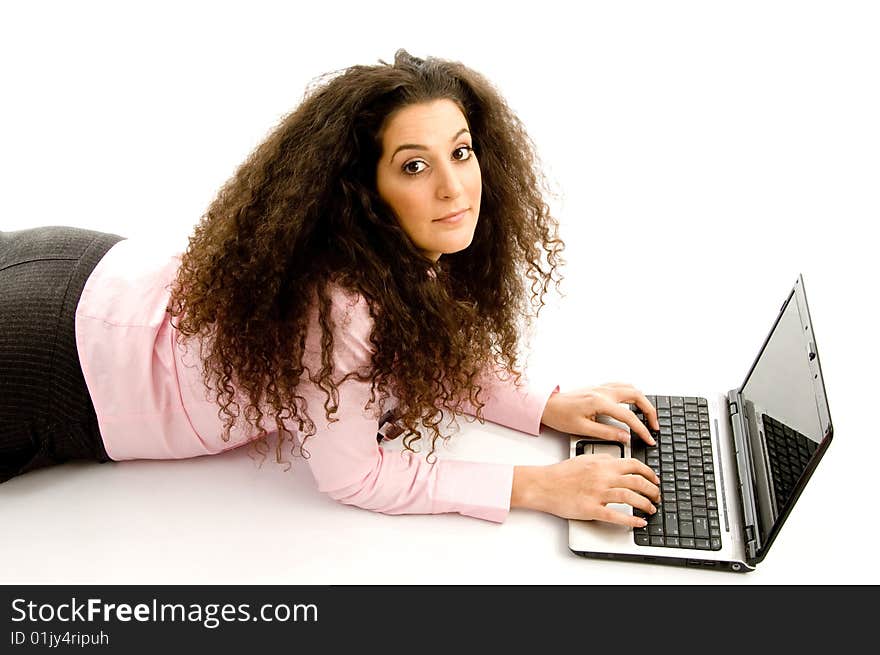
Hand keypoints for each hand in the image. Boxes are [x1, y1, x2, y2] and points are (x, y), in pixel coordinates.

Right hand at [511, 455, 660, 526]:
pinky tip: (639, 523)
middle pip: (637, 482)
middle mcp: (603, 477)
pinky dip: (631, 520)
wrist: (543, 485)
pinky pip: (616, 516)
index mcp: (603, 464)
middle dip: (652, 490)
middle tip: (657, 497)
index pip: (634, 465)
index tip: (654, 480)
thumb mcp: (584, 458)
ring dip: (645, 505)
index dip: (649, 473)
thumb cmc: (561, 473)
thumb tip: (618, 461)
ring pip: (631, 498)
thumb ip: (603, 459)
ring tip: (651, 509)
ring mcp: (598, 493)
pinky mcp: (591, 509)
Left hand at [540, 382, 659, 445]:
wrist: (546, 405)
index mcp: (600, 402)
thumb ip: (607, 433)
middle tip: (654, 425)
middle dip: (650, 411)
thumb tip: (625, 437)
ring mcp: (601, 387)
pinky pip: (621, 385)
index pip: (629, 416)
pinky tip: (634, 402)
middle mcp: (603, 391)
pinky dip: (632, 393)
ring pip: (631, 388)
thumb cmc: (560, 416)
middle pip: (637, 396)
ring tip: (647, 416)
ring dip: (643, 400)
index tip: (649, 439)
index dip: (642, 429)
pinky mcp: (598, 387)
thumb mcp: (582, 429)